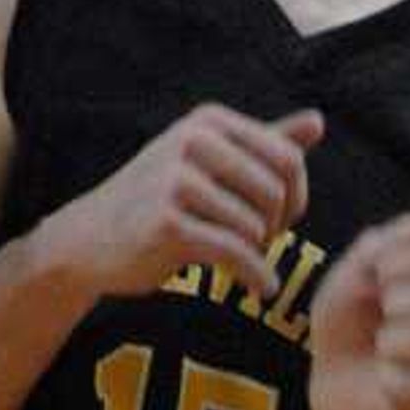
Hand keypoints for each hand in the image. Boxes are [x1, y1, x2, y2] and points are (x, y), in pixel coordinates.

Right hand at [51, 103, 323, 305]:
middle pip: (276, 192)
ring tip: (241, 258)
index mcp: (208, 121)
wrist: (90, 238)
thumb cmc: (161, 199)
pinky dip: (255, 276)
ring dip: (259, 253)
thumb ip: (266, 143)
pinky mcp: (166, 222)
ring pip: (256, 226)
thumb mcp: (211, 162)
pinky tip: (257, 287)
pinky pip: (235, 252)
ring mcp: (174, 180)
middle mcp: (191, 140)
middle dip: (277, 227)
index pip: (288, 157)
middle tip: (257, 244)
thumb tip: (318, 121)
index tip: (279, 220)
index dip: (296, 196)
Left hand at [310, 210, 409, 409]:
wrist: (334, 388)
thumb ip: (389, 243)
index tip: (377, 270)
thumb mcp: (352, 276)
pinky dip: (403, 381)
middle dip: (408, 300)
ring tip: (382, 345)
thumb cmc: (347, 325)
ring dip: (407, 341)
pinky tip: (385, 378)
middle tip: (381, 307)